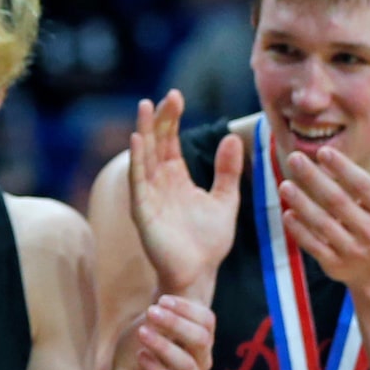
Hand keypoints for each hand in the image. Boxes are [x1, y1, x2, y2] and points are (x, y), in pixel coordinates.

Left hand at [101, 294, 218, 369]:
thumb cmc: (134, 351)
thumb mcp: (145, 327)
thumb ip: (159, 316)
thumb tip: (167, 307)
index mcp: (198, 342)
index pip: (207, 321)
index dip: (187, 308)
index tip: (161, 300)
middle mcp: (200, 363)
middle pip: (202, 340)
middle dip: (176, 323)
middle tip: (150, 312)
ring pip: (187, 364)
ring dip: (163, 345)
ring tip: (141, 333)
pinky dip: (156, 369)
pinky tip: (140, 356)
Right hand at [123, 91, 242, 295]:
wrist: (200, 273)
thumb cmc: (208, 242)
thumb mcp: (226, 200)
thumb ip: (227, 171)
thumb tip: (232, 138)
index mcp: (176, 178)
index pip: (169, 141)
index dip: (171, 119)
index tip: (177, 96)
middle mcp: (159, 183)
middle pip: (156, 143)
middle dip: (159, 118)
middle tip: (168, 95)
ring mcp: (149, 196)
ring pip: (144, 157)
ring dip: (143, 132)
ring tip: (145, 107)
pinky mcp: (143, 212)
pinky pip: (137, 182)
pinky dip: (137, 160)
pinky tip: (138, 140)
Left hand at [277, 110, 369, 287]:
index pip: (362, 185)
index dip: (342, 169)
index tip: (322, 151)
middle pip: (338, 203)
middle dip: (314, 180)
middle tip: (294, 158)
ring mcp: (352, 248)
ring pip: (323, 225)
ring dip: (302, 204)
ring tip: (284, 185)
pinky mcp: (335, 264)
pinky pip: (314, 246)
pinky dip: (299, 231)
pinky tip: (286, 213)